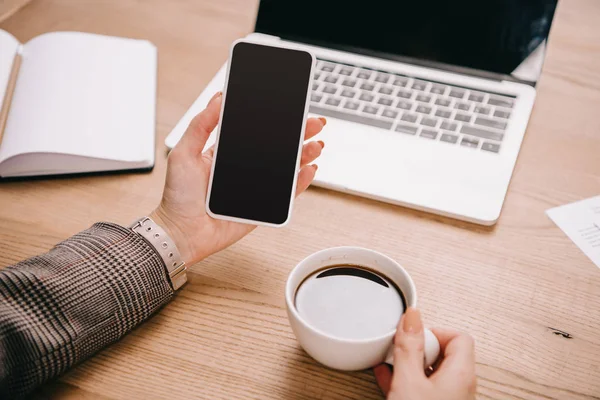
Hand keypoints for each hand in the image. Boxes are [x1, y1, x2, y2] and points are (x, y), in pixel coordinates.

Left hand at [150, 91, 325, 264]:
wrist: (181, 233)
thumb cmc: (177, 197)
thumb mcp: (183, 153)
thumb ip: (201, 125)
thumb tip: (218, 98)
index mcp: (227, 152)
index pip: (256, 131)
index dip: (275, 120)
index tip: (289, 107)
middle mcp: (244, 168)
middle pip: (277, 147)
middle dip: (299, 133)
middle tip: (314, 122)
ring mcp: (255, 187)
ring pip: (286, 168)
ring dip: (304, 154)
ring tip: (316, 144)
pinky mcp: (262, 206)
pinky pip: (287, 193)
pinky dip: (301, 182)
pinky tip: (309, 169)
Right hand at [373, 308, 475, 399]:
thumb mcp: (408, 381)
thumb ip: (409, 347)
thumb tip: (411, 318)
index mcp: (461, 373)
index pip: (458, 336)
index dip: (433, 331)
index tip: (411, 333)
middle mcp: (461, 386)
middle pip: (444, 351)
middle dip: (419, 346)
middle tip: (401, 348)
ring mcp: (450, 397)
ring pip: (432, 370)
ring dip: (411, 363)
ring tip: (391, 361)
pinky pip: (424, 386)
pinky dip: (409, 378)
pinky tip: (389, 377)